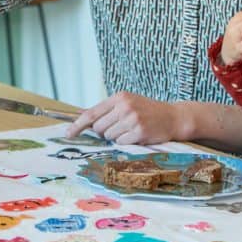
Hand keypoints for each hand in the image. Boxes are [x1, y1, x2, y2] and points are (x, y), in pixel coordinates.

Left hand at [65, 91, 193, 144]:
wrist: (173, 117)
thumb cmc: (147, 111)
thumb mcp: (127, 103)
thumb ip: (108, 110)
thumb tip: (82, 118)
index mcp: (119, 97)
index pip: (91, 113)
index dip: (77, 125)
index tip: (68, 134)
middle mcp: (124, 107)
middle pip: (98, 128)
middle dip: (103, 132)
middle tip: (118, 128)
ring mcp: (132, 119)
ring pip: (109, 137)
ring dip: (116, 137)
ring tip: (130, 130)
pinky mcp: (139, 132)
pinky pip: (121, 143)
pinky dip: (126, 142)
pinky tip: (136, 135)